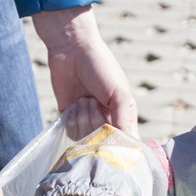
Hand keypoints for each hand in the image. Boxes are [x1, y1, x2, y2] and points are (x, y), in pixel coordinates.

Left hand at [31, 7, 137, 136]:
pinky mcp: (70, 120)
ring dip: (83, 116)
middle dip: (96, 121)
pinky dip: (72, 119)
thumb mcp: (119, 92)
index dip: (119, 144)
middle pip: (103, 142)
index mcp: (124, 117)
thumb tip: (124, 143)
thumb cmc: (101, 68)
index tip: (112, 132)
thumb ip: (123, 119)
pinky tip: (74, 103)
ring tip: (84, 98)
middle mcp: (107, 123)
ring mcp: (88, 123)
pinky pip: (72, 134)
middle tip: (94, 100)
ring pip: (86, 139)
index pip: (125, 143)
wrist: (72, 51)